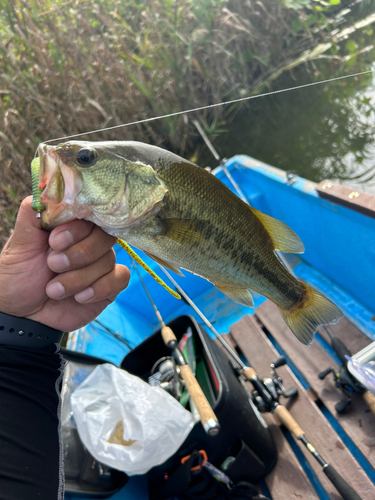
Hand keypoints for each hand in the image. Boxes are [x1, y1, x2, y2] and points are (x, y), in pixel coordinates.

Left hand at [0, 196, 129, 331]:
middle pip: (104, 235)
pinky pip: (120, 278)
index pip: (89, 214)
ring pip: (107, 259)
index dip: (76, 228)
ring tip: (54, 289)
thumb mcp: (19, 245)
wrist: (23, 316)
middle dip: (79, 254)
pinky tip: (80, 297)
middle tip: (53, 265)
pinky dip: (100, 287)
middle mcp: (88, 241)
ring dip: (79, 277)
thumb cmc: (19, 277)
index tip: (54, 241)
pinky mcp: (109, 285)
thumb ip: (32, 217)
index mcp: (69, 226)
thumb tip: (45, 193)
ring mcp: (100, 262)